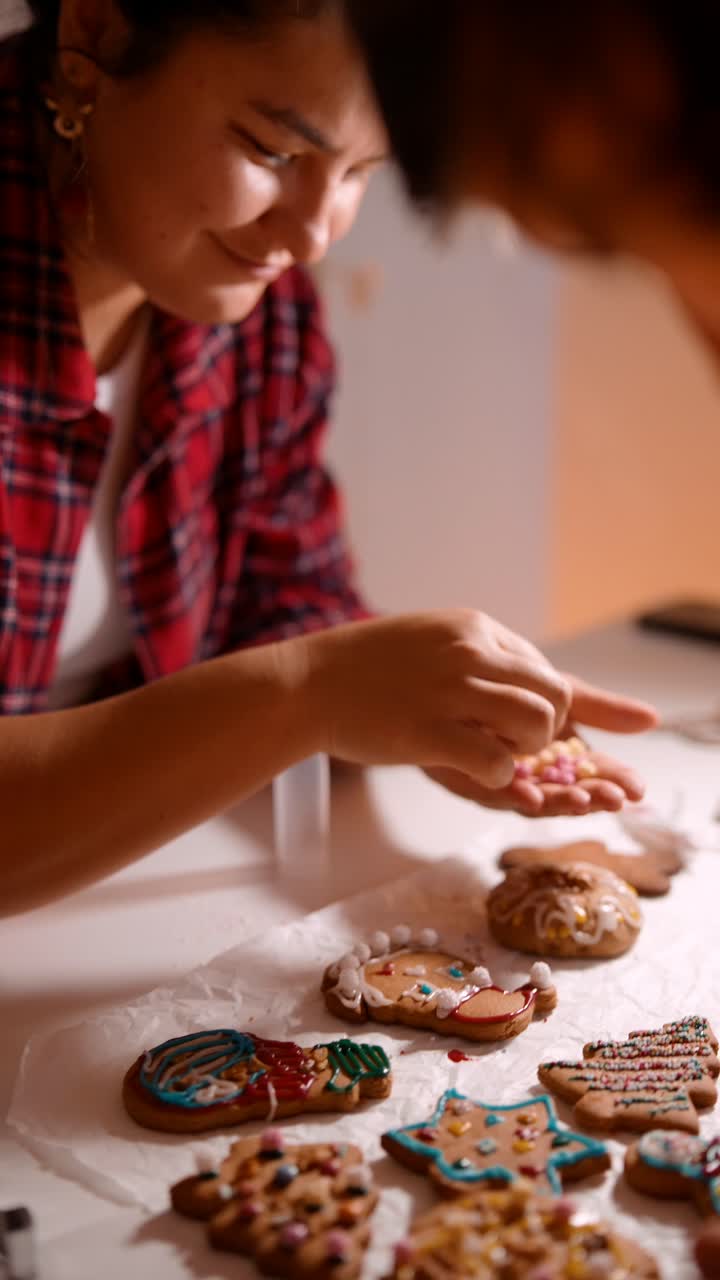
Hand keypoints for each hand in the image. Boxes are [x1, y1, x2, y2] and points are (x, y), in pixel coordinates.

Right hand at [301, 609, 570, 788]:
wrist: (306, 684)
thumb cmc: (364, 667)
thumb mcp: (428, 637)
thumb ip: (474, 652)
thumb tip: (520, 678)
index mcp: (473, 628)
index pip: (543, 668)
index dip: (542, 705)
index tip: (516, 726)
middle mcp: (469, 652)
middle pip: (553, 696)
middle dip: (547, 731)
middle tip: (514, 747)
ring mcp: (450, 691)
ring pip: (537, 724)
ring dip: (527, 752)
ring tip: (497, 757)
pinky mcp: (428, 733)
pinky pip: (496, 762)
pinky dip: (498, 776)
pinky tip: (476, 772)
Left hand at [423, 674, 657, 815]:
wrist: (424, 671)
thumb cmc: (495, 680)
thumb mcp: (550, 688)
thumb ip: (596, 708)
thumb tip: (654, 719)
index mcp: (552, 755)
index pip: (591, 773)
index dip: (613, 781)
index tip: (636, 790)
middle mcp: (524, 773)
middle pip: (564, 793)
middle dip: (590, 798)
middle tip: (612, 799)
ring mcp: (490, 776)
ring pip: (530, 798)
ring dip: (557, 802)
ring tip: (580, 800)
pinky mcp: (457, 773)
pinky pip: (486, 788)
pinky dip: (509, 792)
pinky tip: (526, 793)